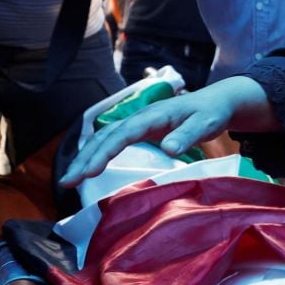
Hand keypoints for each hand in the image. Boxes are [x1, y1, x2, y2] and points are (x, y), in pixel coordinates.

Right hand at [59, 76, 275, 186]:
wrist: (217, 102)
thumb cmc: (211, 113)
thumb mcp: (206, 124)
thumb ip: (187, 135)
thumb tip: (167, 148)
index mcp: (152, 116)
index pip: (121, 135)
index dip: (103, 153)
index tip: (88, 172)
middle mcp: (140, 118)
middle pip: (105, 137)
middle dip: (84, 159)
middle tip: (66, 182)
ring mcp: (138, 124)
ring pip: (104, 139)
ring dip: (86, 157)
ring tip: (69, 180)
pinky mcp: (140, 130)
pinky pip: (112, 141)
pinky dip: (97, 153)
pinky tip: (88, 168)